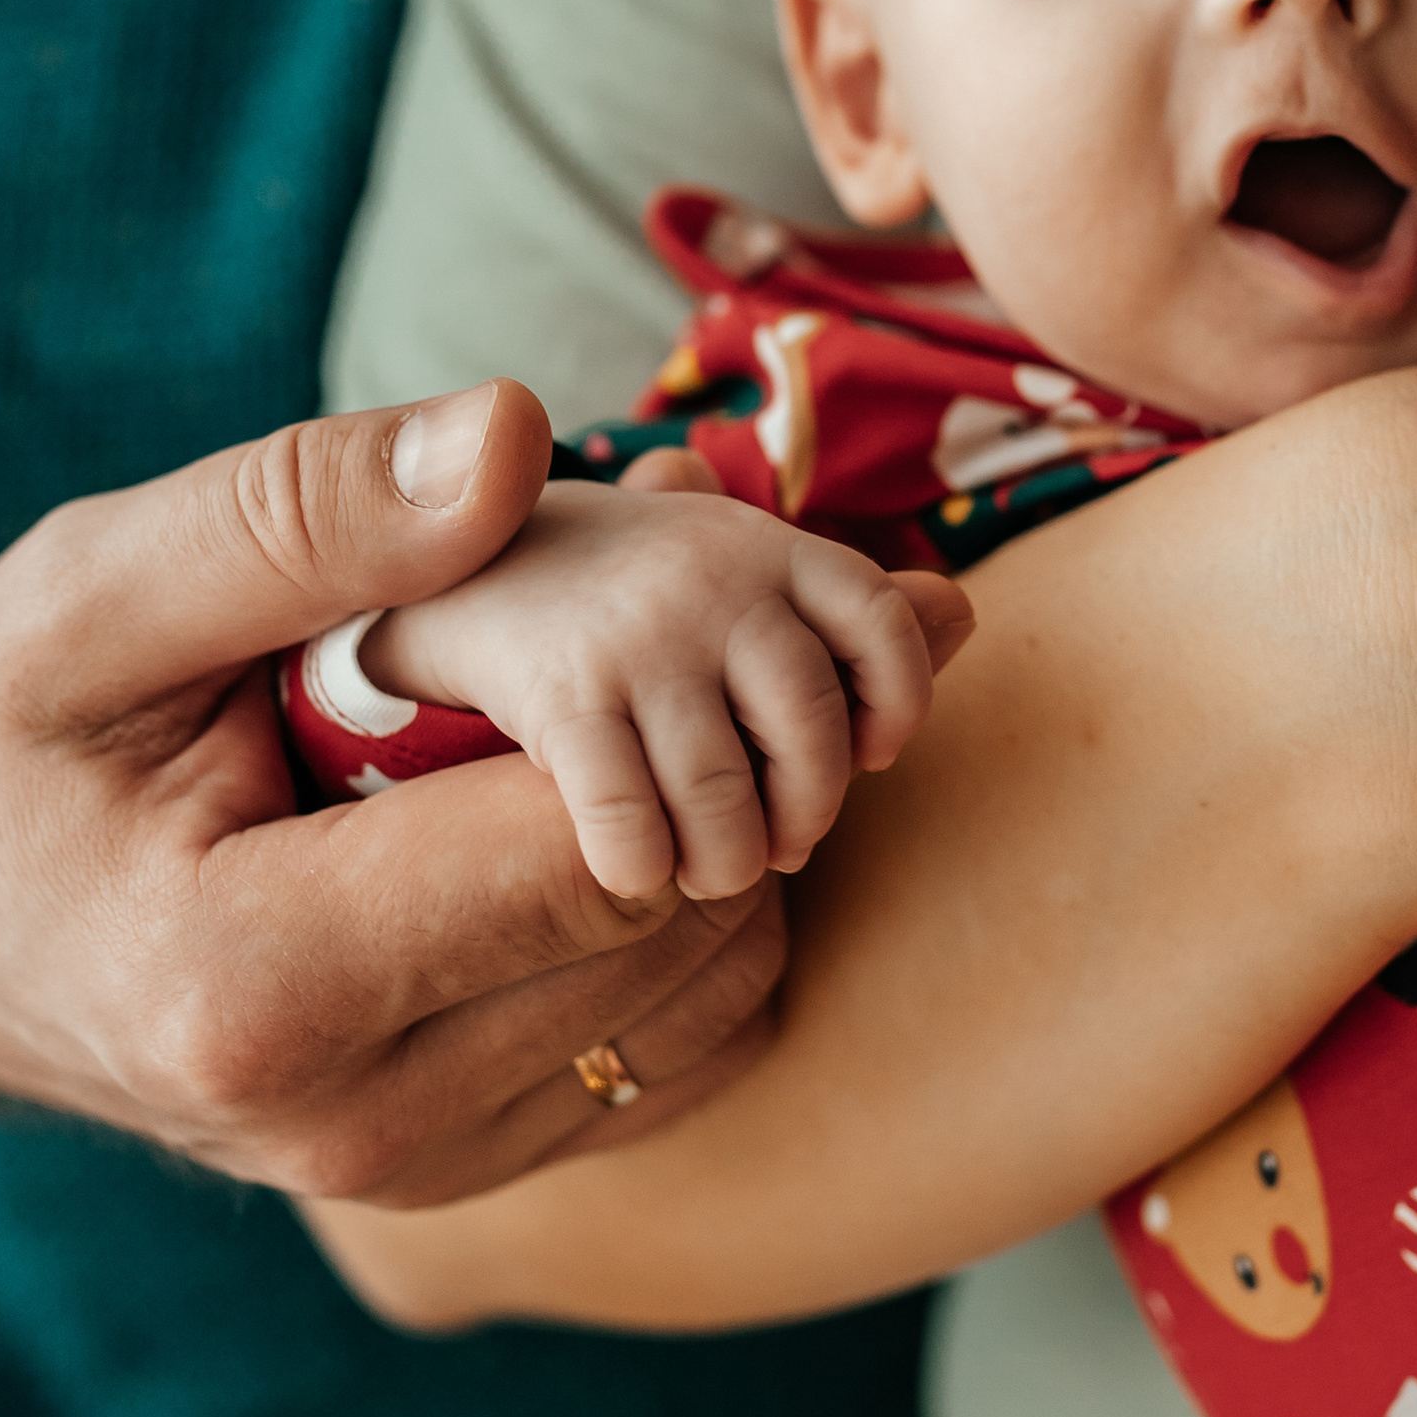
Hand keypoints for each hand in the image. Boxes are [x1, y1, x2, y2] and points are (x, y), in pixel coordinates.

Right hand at [0, 381, 793, 1200]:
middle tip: (623, 605)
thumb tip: (515, 434)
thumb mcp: (97, 595)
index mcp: (259, 987)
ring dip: (699, 826)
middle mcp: (360, 1120)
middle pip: (674, 921)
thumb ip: (306, 518)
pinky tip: (568, 811)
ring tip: (587, 706)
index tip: (607, 563)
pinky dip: (675, 915)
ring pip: (709, 986)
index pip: (592, 848)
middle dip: (684, 744)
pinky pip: (686, 1042)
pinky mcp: (474, 1169)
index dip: (640, 690)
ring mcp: (425, 1168)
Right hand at [360, 475, 969, 901]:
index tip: (873, 754)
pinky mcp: (561, 697)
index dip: (896, 702)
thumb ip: (836, 603)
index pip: (880, 621)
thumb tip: (963, 614)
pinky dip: (644, 868)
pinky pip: (634, 822)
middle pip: (811, 729)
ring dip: (726, 862)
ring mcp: (638, 637)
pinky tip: (635, 872)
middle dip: (805, 812)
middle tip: (779, 846)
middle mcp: (711, 579)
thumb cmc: (619, 588)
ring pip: (727, 796)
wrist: (453, 567)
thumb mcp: (731, 566)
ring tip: (709, 873)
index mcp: (763, 543)